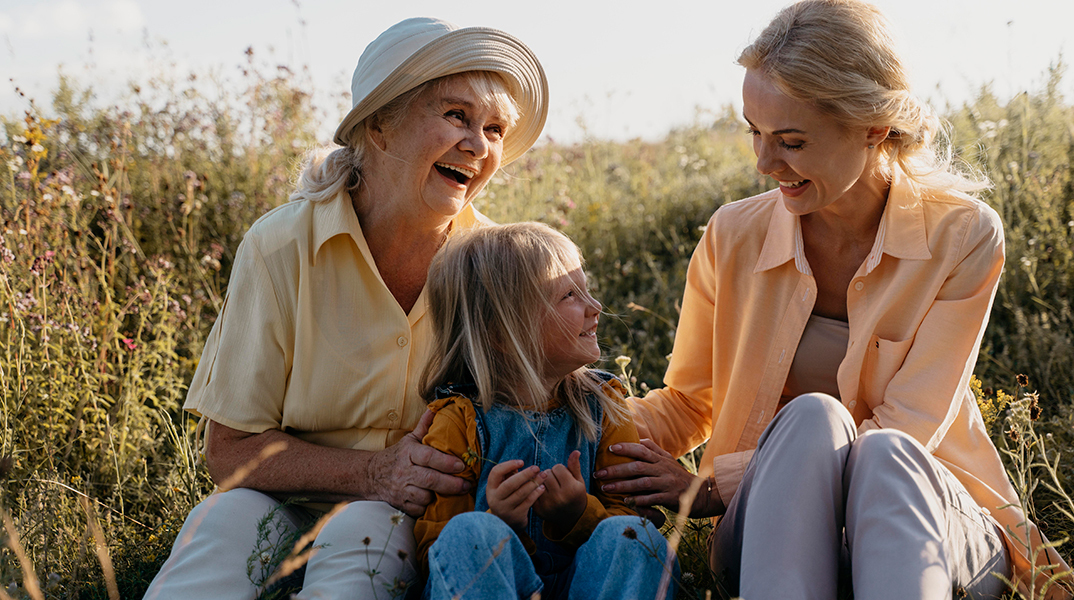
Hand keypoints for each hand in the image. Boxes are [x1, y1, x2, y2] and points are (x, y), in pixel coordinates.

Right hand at [367, 410, 470, 516]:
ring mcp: (400, 489)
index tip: (461, 465)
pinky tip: (435, 500)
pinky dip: (428, 507)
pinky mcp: (399, 503)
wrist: (372, 474)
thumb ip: (425, 425)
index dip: (446, 462)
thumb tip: (438, 407)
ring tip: (453, 492)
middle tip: (466, 485)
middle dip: (451, 484)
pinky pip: (418, 509)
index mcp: (409, 453)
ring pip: (425, 496)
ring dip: (439, 496)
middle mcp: (404, 471)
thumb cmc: (398, 455)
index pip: (428, 457)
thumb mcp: (410, 439)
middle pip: (430, 479)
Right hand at [486, 460, 544, 530]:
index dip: (509, 465)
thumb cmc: (507, 498)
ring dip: (534, 483)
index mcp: (491, 488)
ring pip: (521, 493)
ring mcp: (505, 509)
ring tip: (543, 476)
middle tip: (536, 468)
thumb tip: (520, 466)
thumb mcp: (503, 487)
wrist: (507, 523)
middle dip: (525, 474)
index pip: (496, 472)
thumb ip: (508, 475)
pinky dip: (536, 494)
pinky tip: (542, 488)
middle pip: (510, 484)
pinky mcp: (516, 516)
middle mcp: (496, 499)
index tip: (522, 462)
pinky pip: (528, 502)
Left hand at [533, 450, 587, 531]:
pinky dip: (536, 489)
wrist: (572, 517)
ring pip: (538, 481)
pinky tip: (543, 492)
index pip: (557, 468)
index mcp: (571, 489)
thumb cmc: (576, 495)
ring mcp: (547, 504)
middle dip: (550, 474)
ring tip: (550, 486)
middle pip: (547, 473)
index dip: (560, 470)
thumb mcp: (579, 481)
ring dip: (542, 481)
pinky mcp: (538, 509)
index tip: (563, 476)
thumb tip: (576, 451)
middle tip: (556, 481)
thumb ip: (575, 466)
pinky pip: (532, 491)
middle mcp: (559, 498)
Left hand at [594, 439, 715, 516]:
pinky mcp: (670, 498)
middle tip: (599, 473)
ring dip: (622, 486)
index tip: (610, 448)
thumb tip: (638, 438)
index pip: (642, 449)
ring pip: (642, 483)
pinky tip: (626, 501)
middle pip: (637, 466)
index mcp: (661, 459)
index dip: (626, 447)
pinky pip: (652, 499)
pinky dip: (638, 500)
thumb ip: (653, 450)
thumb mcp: (668, 460)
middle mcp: (663, 469)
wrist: (701, 494)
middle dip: (616, 469)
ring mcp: (667, 483)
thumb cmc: (679, 476)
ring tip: (605, 488)